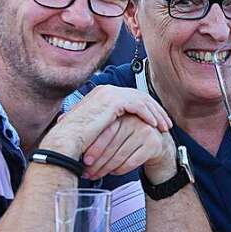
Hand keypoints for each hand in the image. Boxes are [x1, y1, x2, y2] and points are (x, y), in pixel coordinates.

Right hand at [41, 85, 170, 160]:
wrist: (65, 141)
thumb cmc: (75, 141)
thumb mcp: (94, 130)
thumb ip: (106, 126)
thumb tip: (114, 134)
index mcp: (101, 95)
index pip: (129, 98)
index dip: (144, 109)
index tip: (154, 122)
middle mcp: (105, 90)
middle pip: (138, 95)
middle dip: (154, 109)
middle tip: (165, 123)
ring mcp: (109, 93)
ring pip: (141, 99)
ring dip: (155, 112)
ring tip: (164, 126)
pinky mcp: (112, 100)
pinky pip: (137, 105)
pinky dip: (148, 114)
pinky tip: (155, 125)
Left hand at [80, 115, 176, 180]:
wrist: (157, 144)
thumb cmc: (130, 137)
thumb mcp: (116, 130)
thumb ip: (100, 130)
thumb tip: (72, 135)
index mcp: (122, 114)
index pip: (106, 132)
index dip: (94, 148)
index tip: (85, 160)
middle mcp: (134, 120)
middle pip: (112, 145)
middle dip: (97, 162)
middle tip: (87, 172)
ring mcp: (145, 132)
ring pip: (120, 156)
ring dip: (106, 169)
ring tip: (96, 175)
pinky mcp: (153, 145)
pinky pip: (131, 162)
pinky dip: (120, 170)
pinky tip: (114, 172)